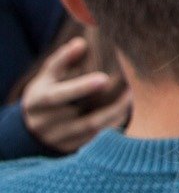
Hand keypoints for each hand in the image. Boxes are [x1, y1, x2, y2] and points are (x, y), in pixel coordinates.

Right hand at [22, 38, 129, 153]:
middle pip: (82, 118)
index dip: (80, 88)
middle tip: (133, 89)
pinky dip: (113, 126)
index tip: (104, 78)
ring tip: (134, 98)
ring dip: (116, 115)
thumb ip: (62, 60)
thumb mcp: (47, 76)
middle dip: (110, 105)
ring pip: (93, 130)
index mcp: (37, 103)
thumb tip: (80, 43)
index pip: (57, 97)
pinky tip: (128, 112)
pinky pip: (96, 139)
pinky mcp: (71, 149)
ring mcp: (59, 140)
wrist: (31, 128)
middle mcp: (46, 124)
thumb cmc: (45, 93)